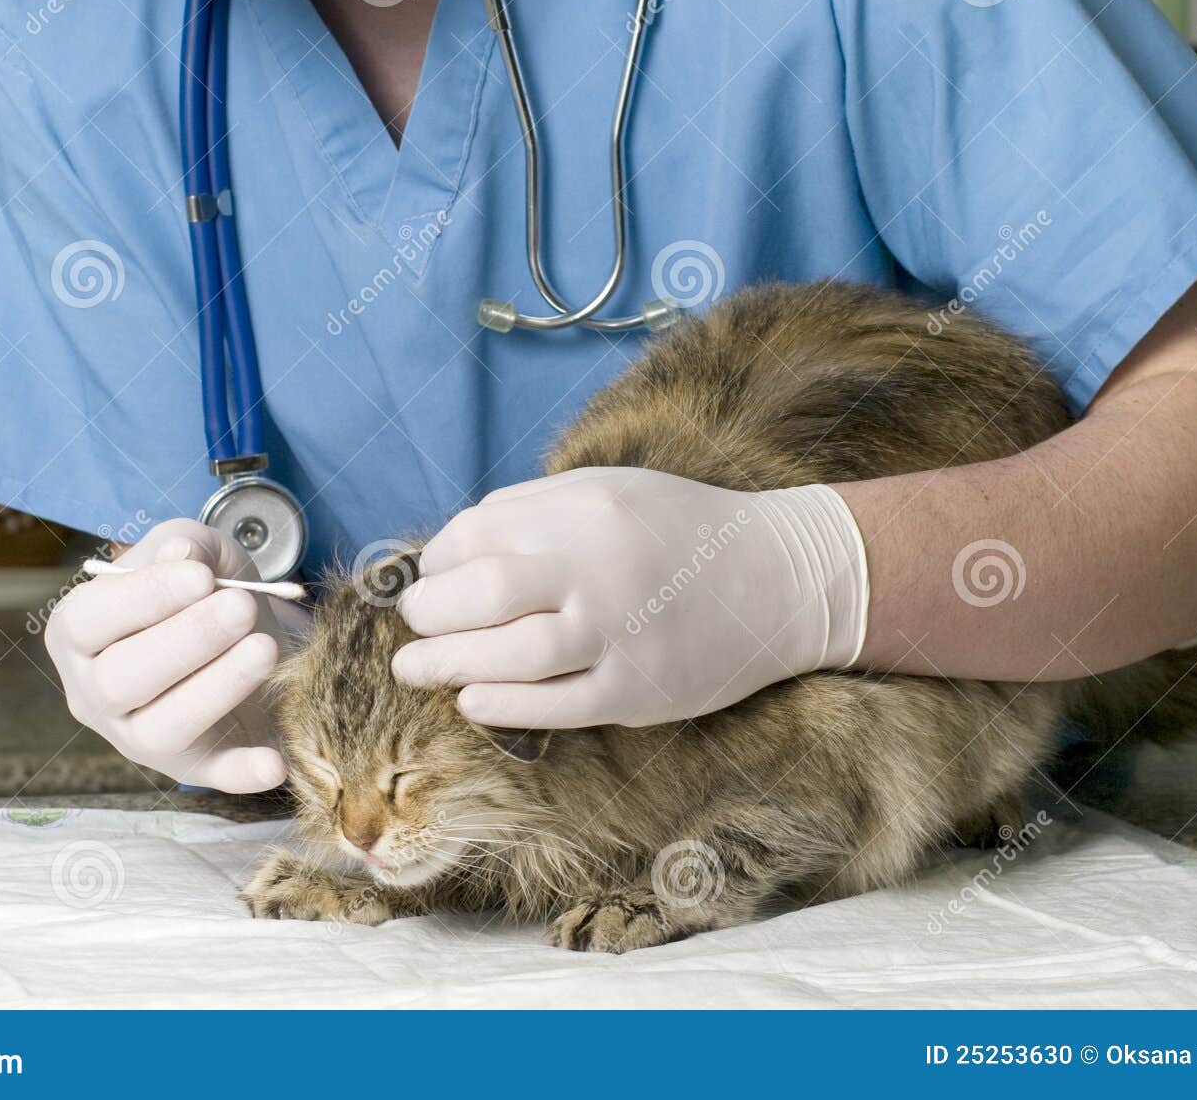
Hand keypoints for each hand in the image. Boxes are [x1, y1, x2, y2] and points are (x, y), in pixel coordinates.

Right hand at [45, 518, 308, 791]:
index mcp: (79, 634)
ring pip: (160, 730)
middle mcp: (95, 693)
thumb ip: (186, 546)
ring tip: (265, 648)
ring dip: (216, 689)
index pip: (89, 621)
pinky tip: (274, 763)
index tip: (203, 577)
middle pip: (120, 680)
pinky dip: (242, 773)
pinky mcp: (192, 765)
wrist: (241, 631)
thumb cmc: (203, 590)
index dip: (144, 598)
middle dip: (187, 642)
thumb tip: (183, 553)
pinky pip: (212, 776)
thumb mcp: (195, 553)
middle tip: (242, 608)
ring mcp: (137, 737)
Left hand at [391, 468, 868, 728]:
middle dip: (428, 613)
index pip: (477, 535)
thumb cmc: (681, 530)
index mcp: (588, 510)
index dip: (436, 561)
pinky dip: (500, 705)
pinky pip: (554, 706)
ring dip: (446, 663)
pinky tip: (472, 700)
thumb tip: (450, 548)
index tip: (427, 577)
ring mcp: (622, 633)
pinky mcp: (640, 691)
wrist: (784, 578)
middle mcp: (602, 568)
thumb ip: (534, 511)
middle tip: (412, 624)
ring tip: (415, 667)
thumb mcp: (609, 491)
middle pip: (482, 594)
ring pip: (511, 655)